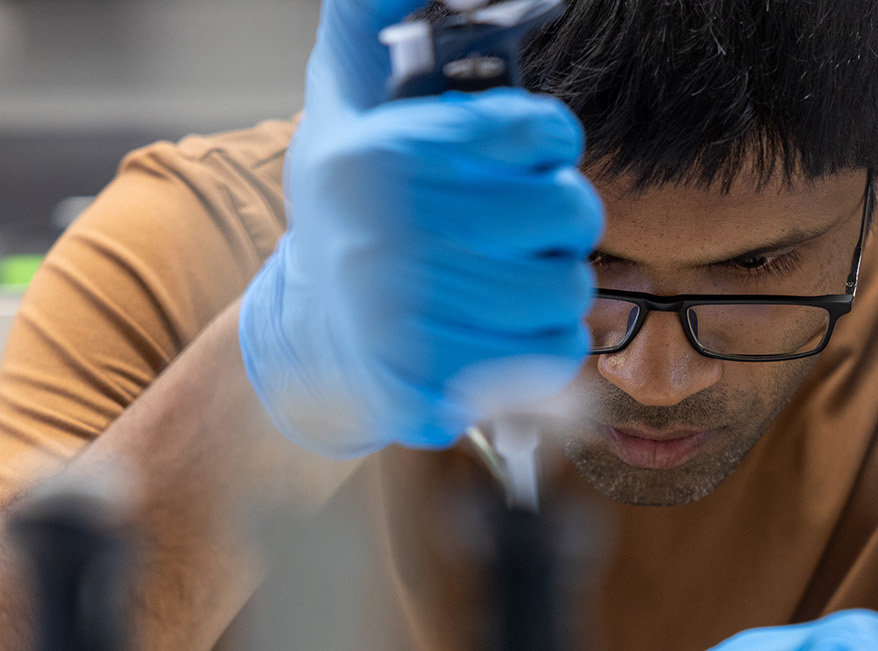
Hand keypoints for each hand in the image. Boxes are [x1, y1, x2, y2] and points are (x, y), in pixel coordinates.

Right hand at [240, 0, 603, 456]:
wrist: (308, 336)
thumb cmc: (352, 204)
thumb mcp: (348, 96)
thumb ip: (372, 15)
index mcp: (383, 155)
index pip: (539, 129)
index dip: (548, 141)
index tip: (525, 153)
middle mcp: (392, 235)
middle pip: (570, 211)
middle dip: (560, 216)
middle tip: (524, 224)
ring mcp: (411, 319)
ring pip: (570, 289)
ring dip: (554, 282)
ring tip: (511, 277)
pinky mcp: (436, 386)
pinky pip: (555, 357)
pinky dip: (545, 345)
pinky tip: (502, 328)